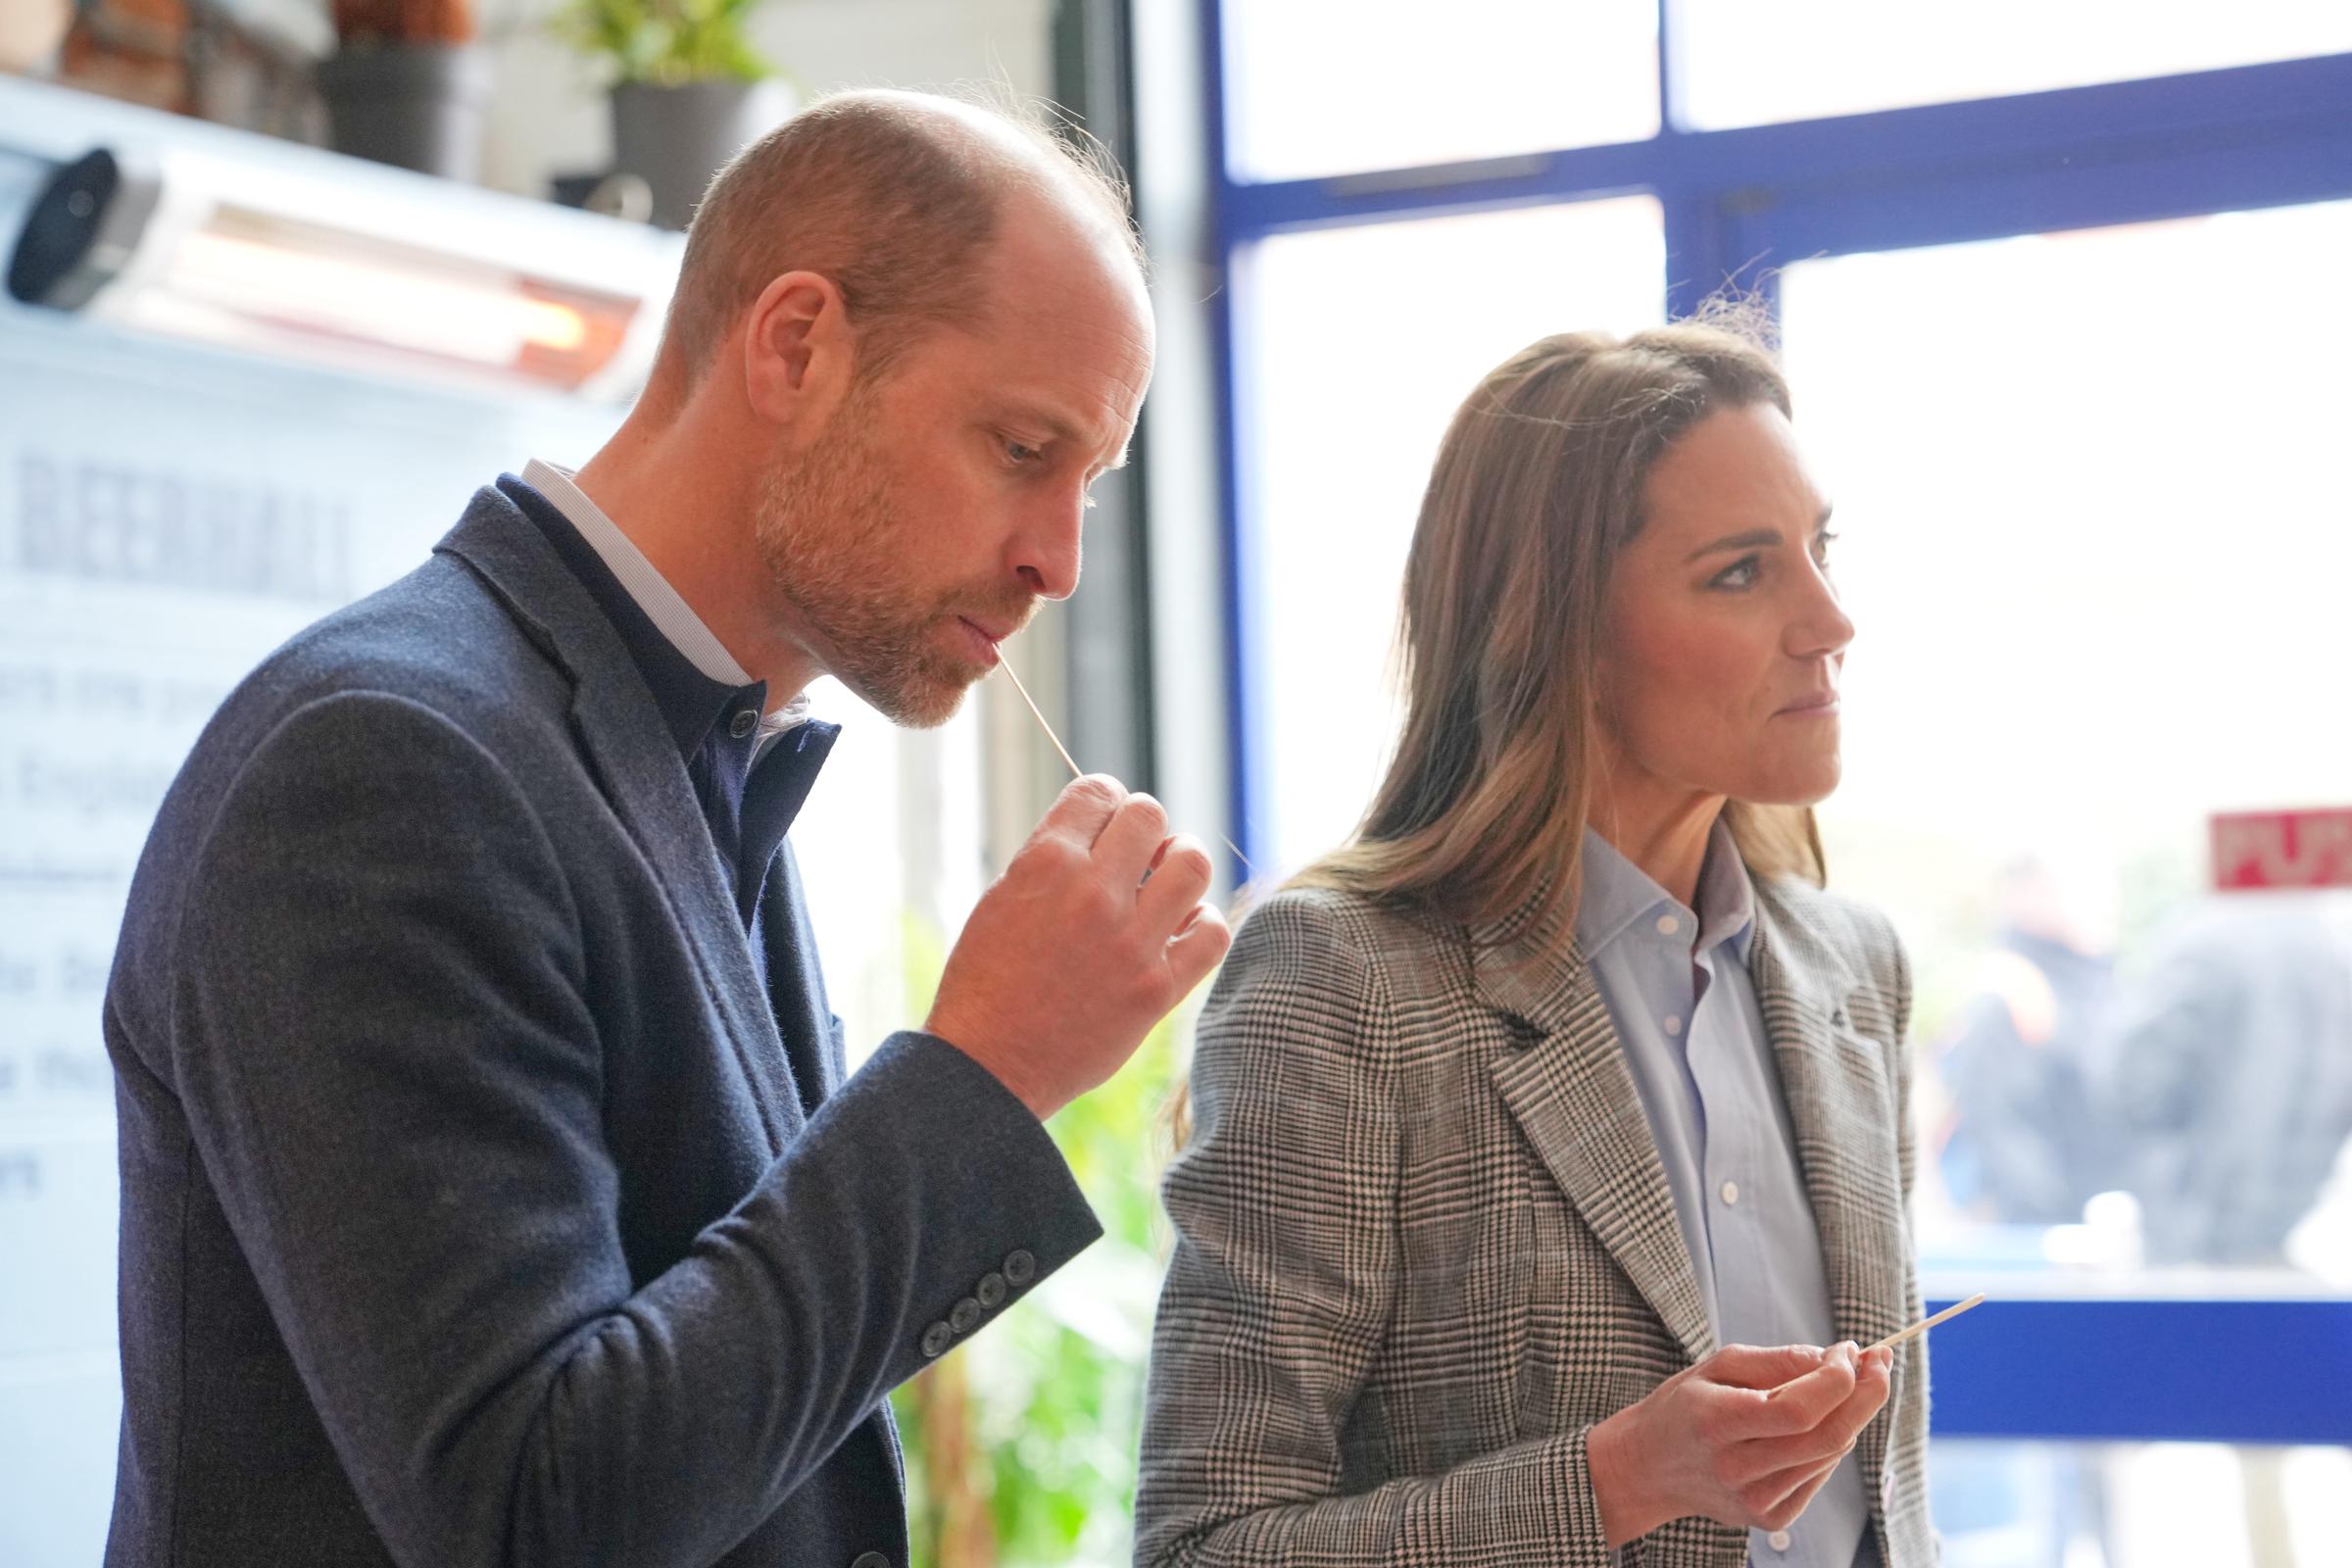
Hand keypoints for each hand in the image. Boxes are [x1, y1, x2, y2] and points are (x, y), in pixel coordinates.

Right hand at [927, 774, 1231, 1119]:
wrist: (988, 1066)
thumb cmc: (986, 982)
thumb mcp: (1003, 899)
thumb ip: (1055, 858)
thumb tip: (1105, 830)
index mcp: (1045, 863)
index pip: (1099, 790)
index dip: (1104, 801)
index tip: (1102, 822)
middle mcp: (1093, 894)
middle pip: (1150, 815)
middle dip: (1142, 827)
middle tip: (1134, 853)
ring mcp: (1132, 942)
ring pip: (1193, 864)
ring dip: (1180, 863)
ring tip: (1164, 882)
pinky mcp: (1158, 989)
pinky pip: (1211, 932)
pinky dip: (1200, 923)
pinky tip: (1178, 930)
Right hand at [1587, 1340, 1892, 1547]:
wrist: (1649, 1469)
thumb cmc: (1685, 1408)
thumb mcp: (1717, 1366)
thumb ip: (1778, 1361)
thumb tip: (1837, 1359)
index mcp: (1716, 1423)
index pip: (1798, 1409)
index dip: (1838, 1378)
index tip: (1851, 1349)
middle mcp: (1737, 1470)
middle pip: (1828, 1436)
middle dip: (1866, 1395)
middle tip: (1880, 1362)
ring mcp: (1755, 1501)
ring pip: (1830, 1454)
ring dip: (1850, 1415)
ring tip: (1845, 1384)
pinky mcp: (1771, 1519)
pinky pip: (1820, 1474)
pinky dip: (1828, 1442)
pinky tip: (1813, 1424)